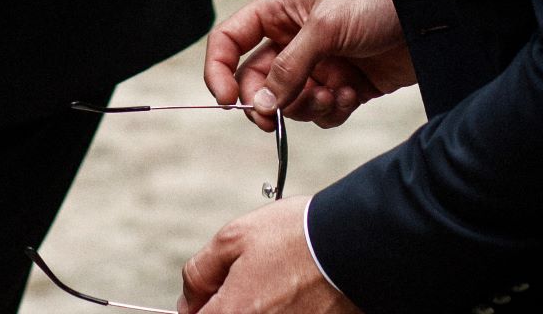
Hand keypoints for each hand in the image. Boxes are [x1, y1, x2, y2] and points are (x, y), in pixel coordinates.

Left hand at [178, 200, 357, 313]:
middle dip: (231, 304)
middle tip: (251, 282)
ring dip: (260, 306)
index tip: (212, 292)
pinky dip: (287, 309)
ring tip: (279, 284)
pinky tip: (298, 293)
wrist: (355, 244)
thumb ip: (200, 272)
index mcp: (236, 312)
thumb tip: (188, 300)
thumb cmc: (297, 237)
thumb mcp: (233, 238)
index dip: (200, 306)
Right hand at [206, 0, 413, 130]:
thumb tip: (262, 103)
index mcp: (277, 12)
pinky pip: (322, 112)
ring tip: (332, 94)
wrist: (429, 17)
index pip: (229, 41)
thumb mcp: (326, 28)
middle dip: (268, 100)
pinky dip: (333, 110)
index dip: (219, 70)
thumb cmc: (375, 1)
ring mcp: (318, 64)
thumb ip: (290, 66)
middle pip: (257, 81)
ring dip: (307, 106)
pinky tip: (352, 93)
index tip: (226, 100)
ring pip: (289, 102)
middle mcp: (292, 39)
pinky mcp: (343, 86)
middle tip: (275, 117)